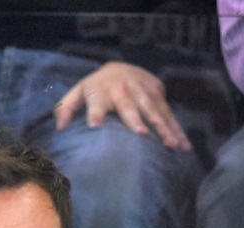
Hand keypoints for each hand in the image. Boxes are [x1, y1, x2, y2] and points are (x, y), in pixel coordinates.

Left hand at [54, 61, 191, 150]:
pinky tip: (183, 145)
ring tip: (171, 144)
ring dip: (163, 127)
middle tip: (141, 134)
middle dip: (135, 118)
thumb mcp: (78, 93)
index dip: (95, 113)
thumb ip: (66, 108)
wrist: (120, 66)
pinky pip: (169, 113)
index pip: (96, 102)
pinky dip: (177, 129)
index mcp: (100, 91)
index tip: (94, 126)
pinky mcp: (158, 92)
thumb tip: (59, 128)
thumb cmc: (96, 88)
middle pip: (129, 105)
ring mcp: (142, 90)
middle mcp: (122, 89)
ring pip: (154, 110)